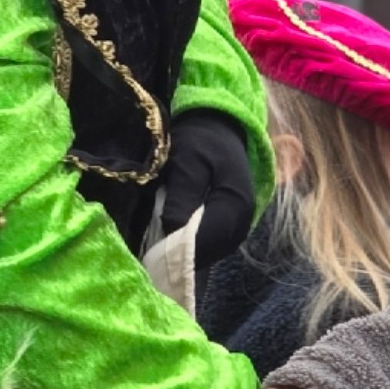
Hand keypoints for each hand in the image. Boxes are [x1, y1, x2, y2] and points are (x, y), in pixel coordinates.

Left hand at [156, 110, 257, 269]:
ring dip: (183, 254)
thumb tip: (172, 227)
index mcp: (235, 204)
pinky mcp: (230, 231)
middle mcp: (243, 223)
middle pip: (207, 253)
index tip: (148, 254)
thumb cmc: (201, 143)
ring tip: (156, 249)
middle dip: (178, 256)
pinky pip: (209, 249)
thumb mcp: (187, 160)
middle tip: (147, 253)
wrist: (219, 132)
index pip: (205, 241)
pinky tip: (171, 240)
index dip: (177, 251)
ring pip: (207, 255)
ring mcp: (238, 229)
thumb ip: (182, 193)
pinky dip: (189, 248)